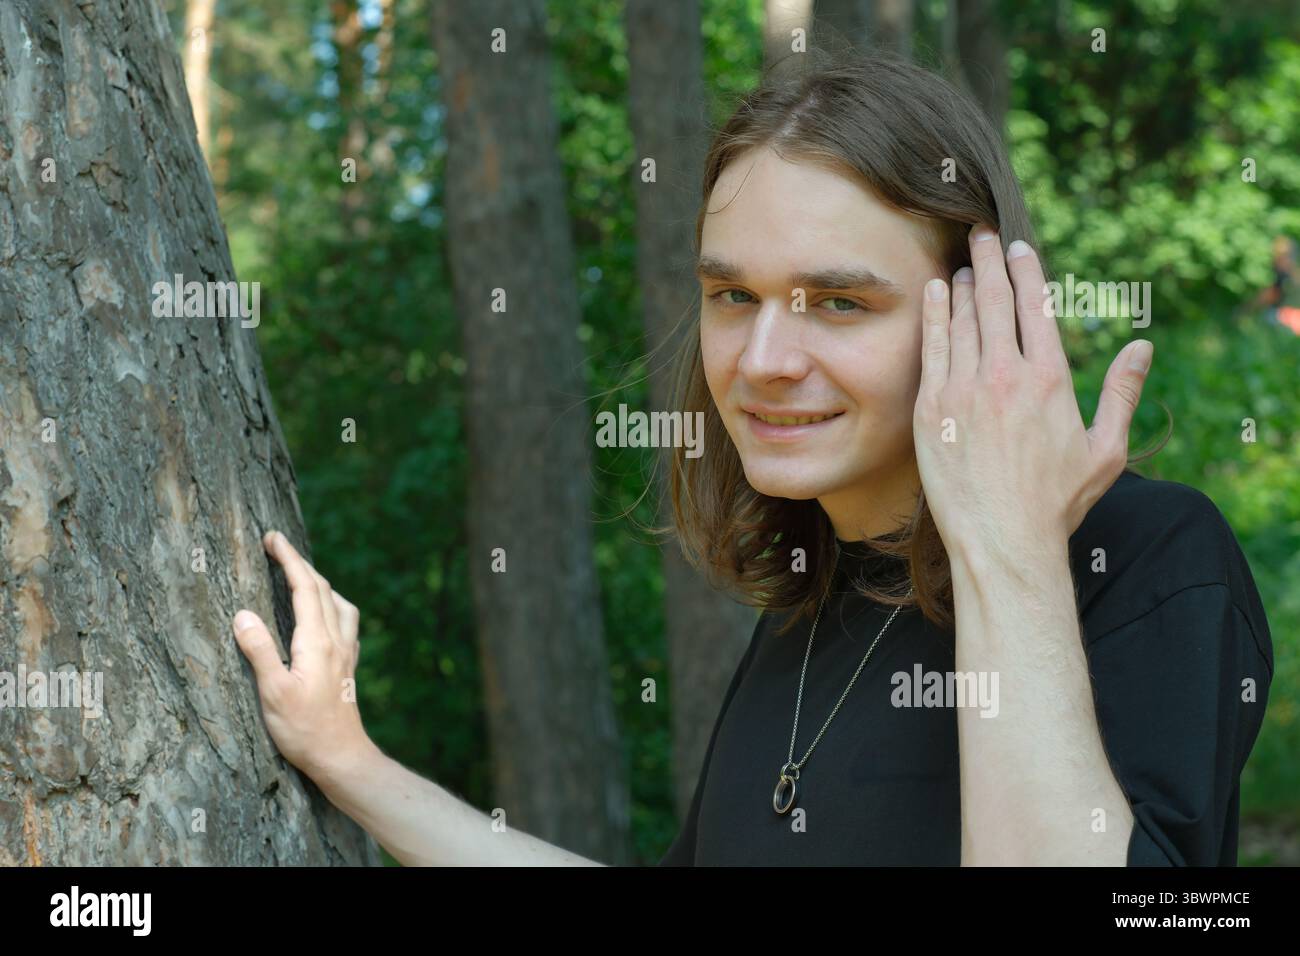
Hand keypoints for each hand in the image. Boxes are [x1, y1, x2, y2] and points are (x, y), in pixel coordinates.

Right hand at [232, 530, 371, 779]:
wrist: (342, 757)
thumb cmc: (305, 730)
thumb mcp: (273, 693)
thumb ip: (259, 651)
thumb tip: (243, 614)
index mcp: (317, 642)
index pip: (305, 587)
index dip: (289, 559)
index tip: (273, 538)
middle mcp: (337, 640)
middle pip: (323, 589)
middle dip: (300, 563)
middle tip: (277, 546)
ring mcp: (346, 652)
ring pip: (338, 603)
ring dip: (319, 582)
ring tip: (299, 575)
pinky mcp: (347, 666)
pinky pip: (344, 621)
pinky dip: (331, 604)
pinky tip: (324, 615)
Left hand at [912, 225, 1152, 554]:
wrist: (1002, 541)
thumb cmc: (1057, 502)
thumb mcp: (1106, 450)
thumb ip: (1123, 393)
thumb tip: (1142, 347)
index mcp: (1049, 379)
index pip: (1035, 307)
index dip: (1026, 271)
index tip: (1019, 248)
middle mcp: (1004, 375)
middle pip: (992, 301)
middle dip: (987, 261)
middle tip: (981, 234)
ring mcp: (963, 389)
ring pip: (959, 320)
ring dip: (959, 285)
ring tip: (959, 264)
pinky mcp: (932, 408)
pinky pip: (930, 348)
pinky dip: (931, 315)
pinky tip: (931, 294)